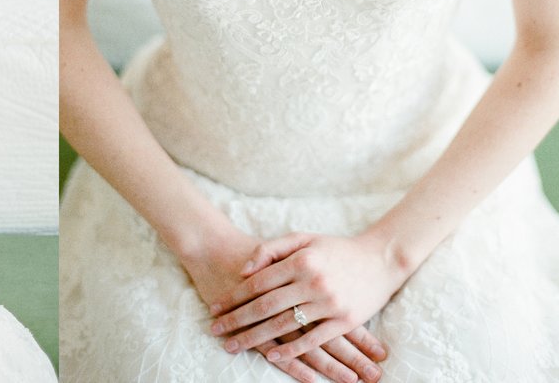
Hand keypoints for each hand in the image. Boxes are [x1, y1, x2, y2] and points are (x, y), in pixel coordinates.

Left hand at [210, 232, 406, 369]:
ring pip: (284, 325)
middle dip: (236, 320)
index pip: (258, 282)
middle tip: (215, 330)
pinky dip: (292, 350)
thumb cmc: (336, 248)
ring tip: (234, 345)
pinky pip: (313, 339)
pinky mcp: (345, 320)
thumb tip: (243, 270)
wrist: (380, 258)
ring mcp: (329, 303)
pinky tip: (271, 355)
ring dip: (255, 338)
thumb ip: (270, 250)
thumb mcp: (303, 239)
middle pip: (265, 306)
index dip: (233, 296)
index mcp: (300, 260)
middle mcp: (312, 281)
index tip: (214, 307)